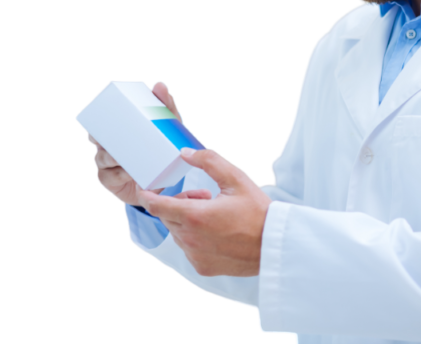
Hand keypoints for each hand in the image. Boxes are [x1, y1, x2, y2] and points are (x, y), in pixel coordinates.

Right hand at [87, 80, 181, 206]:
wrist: (163, 180)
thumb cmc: (161, 148)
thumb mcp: (166, 126)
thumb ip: (165, 105)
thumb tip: (159, 85)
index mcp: (115, 133)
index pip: (98, 124)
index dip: (95, 121)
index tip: (102, 119)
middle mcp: (107, 148)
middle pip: (95, 139)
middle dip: (99, 136)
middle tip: (110, 135)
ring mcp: (107, 166)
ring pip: (102, 157)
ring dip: (111, 156)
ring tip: (122, 156)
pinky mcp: (111, 181)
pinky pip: (111, 177)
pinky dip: (120, 174)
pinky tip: (129, 172)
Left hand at [136, 148, 271, 276]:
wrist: (274, 245)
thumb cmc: (257, 212)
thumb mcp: (236, 178)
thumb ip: (208, 161)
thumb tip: (186, 153)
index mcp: (194, 216)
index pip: (156, 206)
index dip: (147, 196)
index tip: (145, 190)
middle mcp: (190, 239)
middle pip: (168, 217)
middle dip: (180, 204)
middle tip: (204, 196)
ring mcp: (195, 255)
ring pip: (178, 233)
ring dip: (188, 221)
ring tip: (214, 214)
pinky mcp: (202, 267)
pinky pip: (189, 248)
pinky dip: (196, 238)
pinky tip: (217, 232)